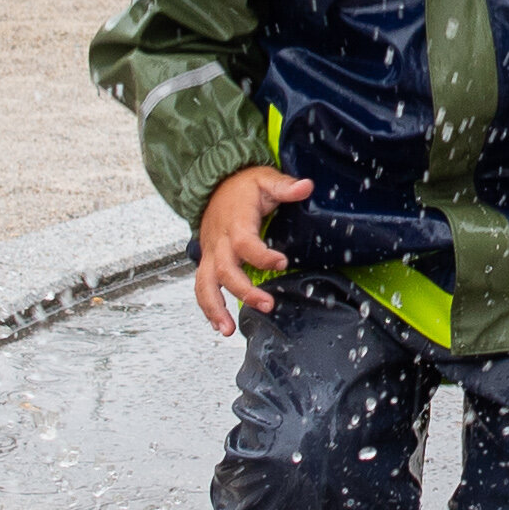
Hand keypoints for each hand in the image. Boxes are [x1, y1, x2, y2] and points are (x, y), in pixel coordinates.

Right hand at [192, 163, 308, 329]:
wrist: (214, 184)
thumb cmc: (242, 185)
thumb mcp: (265, 178)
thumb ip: (285, 186)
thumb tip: (306, 186)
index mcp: (235, 223)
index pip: (245, 243)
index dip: (262, 256)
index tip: (282, 262)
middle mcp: (219, 242)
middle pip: (225, 270)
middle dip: (244, 291)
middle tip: (267, 304)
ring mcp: (211, 253)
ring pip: (205, 284)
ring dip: (214, 308)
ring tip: (227, 330)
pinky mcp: (208, 261)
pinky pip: (202, 286)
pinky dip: (208, 307)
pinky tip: (219, 325)